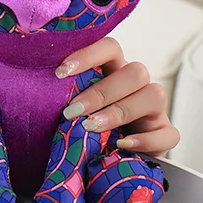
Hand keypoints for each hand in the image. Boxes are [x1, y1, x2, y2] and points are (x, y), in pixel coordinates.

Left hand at [56, 37, 179, 156]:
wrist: (106, 156)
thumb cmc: (81, 123)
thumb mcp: (72, 105)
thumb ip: (63, 95)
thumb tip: (33, 91)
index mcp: (112, 69)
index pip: (110, 47)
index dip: (88, 55)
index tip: (60, 72)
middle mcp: (136, 84)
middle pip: (135, 71)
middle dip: (101, 92)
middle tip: (72, 111)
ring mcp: (154, 109)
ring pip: (155, 95)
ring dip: (120, 111)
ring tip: (91, 127)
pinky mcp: (165, 134)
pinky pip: (168, 134)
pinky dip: (146, 140)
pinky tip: (122, 145)